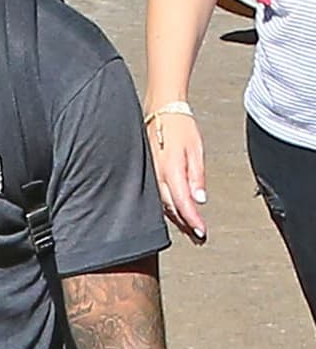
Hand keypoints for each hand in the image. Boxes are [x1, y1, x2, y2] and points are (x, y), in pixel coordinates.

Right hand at [148, 116, 206, 241]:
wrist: (160, 110)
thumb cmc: (179, 125)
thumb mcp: (196, 150)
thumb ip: (197, 176)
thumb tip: (200, 199)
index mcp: (170, 170)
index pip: (183, 204)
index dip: (192, 221)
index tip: (201, 233)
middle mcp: (157, 176)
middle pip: (171, 209)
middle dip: (185, 225)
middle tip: (198, 238)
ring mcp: (149, 176)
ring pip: (163, 206)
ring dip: (176, 219)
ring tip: (189, 229)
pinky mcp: (147, 173)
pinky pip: (157, 197)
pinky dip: (168, 207)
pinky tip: (175, 212)